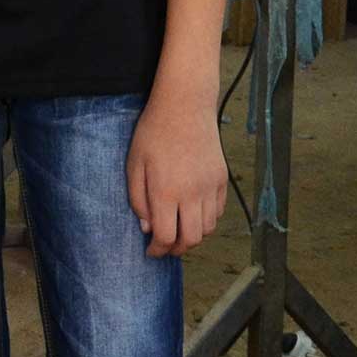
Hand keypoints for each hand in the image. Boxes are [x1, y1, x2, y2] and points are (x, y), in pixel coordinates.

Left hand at [126, 89, 227, 257]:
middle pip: (191, 239)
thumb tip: (147, 228)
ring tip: (179, 231)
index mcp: (165, 192)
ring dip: (193, 235)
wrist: (185, 106)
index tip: (151, 251)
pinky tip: (193, 214)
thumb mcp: (134, 165)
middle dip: (177, 249)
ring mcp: (210, 187)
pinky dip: (207, 220)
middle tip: (165, 246)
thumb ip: (138, 200)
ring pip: (207, 228)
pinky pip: (218, 211)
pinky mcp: (221, 178)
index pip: (166, 237)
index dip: (157, 250)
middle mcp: (192, 194)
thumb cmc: (153, 133)